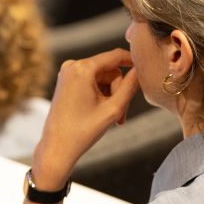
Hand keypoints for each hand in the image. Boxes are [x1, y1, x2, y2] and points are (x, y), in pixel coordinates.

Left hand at [32, 49, 139, 190]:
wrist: (57, 148)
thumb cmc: (83, 131)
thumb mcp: (113, 109)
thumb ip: (130, 87)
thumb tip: (140, 70)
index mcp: (83, 69)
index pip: (115, 56)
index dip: (133, 61)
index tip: (146, 68)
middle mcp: (72, 66)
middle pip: (109, 70)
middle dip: (118, 91)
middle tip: (121, 115)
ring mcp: (67, 73)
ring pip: (102, 78)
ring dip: (110, 96)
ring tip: (112, 119)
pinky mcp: (66, 82)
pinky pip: (91, 82)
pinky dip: (100, 95)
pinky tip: (101, 113)